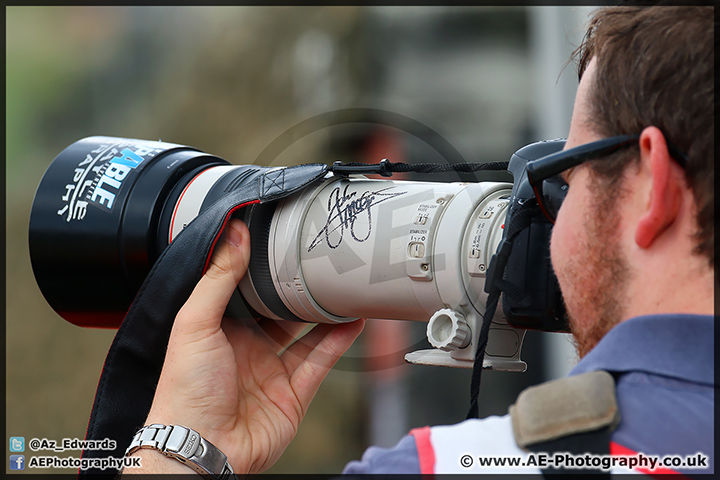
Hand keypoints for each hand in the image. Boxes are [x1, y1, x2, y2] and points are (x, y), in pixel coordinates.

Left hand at [128, 219, 364, 473]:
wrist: (202, 448)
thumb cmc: (185, 391)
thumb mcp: (195, 323)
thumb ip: (218, 278)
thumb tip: (234, 233)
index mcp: (219, 328)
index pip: (246, 290)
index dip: (264, 268)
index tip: (283, 241)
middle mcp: (247, 347)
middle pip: (281, 310)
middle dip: (300, 288)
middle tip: (321, 260)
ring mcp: (272, 370)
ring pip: (307, 334)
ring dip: (326, 312)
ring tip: (344, 286)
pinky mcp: (293, 393)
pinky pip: (320, 361)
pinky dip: (338, 341)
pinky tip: (352, 320)